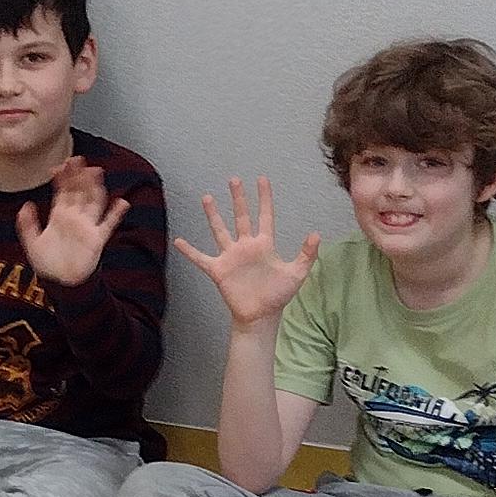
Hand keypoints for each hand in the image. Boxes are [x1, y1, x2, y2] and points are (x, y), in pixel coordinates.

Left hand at [17, 155, 128, 289]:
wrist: (62, 284)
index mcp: (59, 216)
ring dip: (95, 186)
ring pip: (93, 201)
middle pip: (79, 191)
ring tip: (96, 171)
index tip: (62, 164)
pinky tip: (122, 203)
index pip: (62, 191)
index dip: (62, 177)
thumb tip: (25, 206)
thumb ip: (27, 225)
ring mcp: (87, 226)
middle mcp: (74, 218)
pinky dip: (116, 214)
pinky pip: (109, 224)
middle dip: (79, 175)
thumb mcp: (32, 243)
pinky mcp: (97, 238)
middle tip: (79, 159)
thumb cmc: (48, 265)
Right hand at [177, 180, 317, 328]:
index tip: (262, 179)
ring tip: (207, 198)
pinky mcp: (219, 270)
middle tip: (234, 179)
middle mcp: (246, 247)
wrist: (261, 316)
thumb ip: (307, 254)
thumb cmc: (278, 296)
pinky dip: (189, 251)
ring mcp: (231, 257)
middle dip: (238, 198)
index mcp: (265, 245)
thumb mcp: (297, 274)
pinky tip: (178, 241)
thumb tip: (316, 234)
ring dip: (213, 215)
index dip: (264, 198)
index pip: (265, 216)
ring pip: (220, 230)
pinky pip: (201, 258)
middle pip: (241, 217)